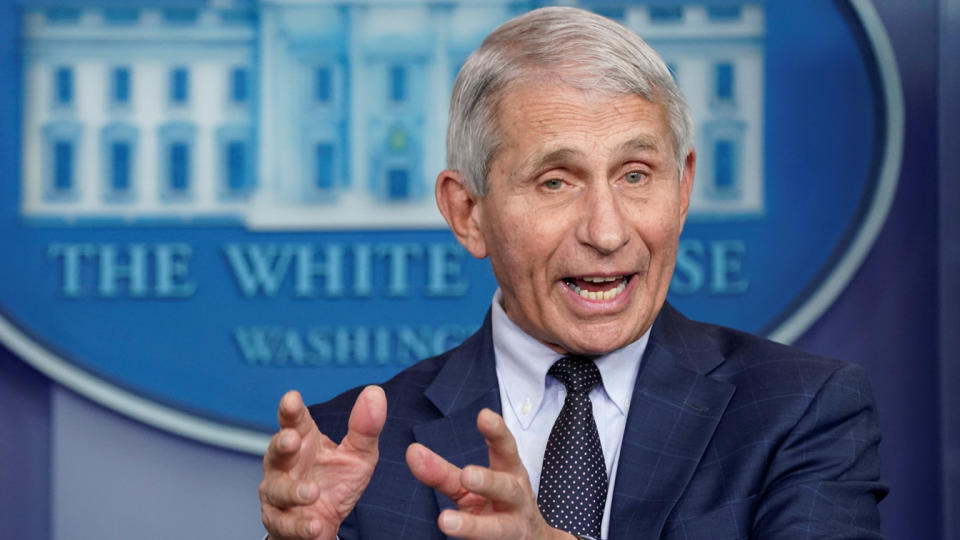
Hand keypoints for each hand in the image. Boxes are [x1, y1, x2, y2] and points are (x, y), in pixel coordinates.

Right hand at [260, 386, 386, 539]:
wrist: (325, 523)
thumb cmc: (336, 481)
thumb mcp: (359, 455)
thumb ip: (365, 427)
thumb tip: (375, 392)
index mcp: (303, 441)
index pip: (295, 421)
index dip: (291, 410)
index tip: (292, 398)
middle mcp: (284, 464)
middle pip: (276, 450)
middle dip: (281, 443)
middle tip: (292, 439)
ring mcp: (278, 493)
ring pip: (277, 489)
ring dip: (294, 490)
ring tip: (312, 492)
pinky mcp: (279, 522)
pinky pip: (284, 524)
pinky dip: (299, 525)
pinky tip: (315, 525)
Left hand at [406, 408, 571, 539]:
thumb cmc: (496, 504)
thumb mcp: (471, 486)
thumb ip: (442, 472)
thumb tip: (412, 452)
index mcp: (510, 474)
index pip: (506, 449)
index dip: (497, 433)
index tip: (484, 415)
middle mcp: (516, 500)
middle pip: (506, 489)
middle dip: (488, 481)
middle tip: (466, 474)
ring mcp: (514, 529)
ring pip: (498, 529)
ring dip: (473, 526)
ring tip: (445, 522)